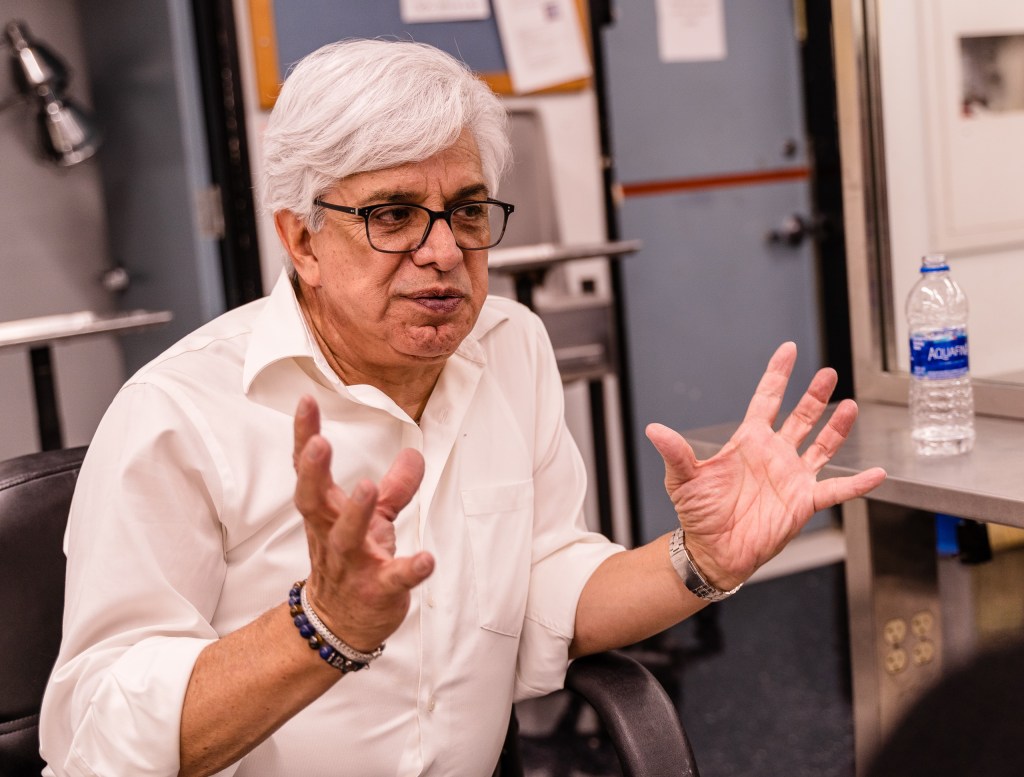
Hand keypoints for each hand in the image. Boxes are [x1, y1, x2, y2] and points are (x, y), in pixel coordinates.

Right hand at [292, 395, 433, 651]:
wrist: (339, 625)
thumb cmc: (354, 562)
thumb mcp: (373, 520)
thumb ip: (395, 487)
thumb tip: (414, 452)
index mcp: (327, 512)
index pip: (309, 470)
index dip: (305, 435)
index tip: (306, 401)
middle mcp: (332, 535)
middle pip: (313, 501)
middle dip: (313, 472)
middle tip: (319, 443)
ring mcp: (353, 565)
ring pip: (347, 538)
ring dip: (356, 512)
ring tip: (368, 486)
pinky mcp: (378, 591)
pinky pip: (394, 579)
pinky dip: (410, 569)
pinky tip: (427, 558)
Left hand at [646, 342, 885, 590]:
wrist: (713, 551)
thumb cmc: (698, 514)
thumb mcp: (683, 479)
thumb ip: (676, 452)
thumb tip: (654, 429)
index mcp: (748, 442)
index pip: (766, 399)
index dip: (778, 375)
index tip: (789, 350)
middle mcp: (774, 454)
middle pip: (800, 416)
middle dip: (814, 394)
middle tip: (828, 372)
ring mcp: (792, 477)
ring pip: (821, 445)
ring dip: (836, 427)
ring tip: (850, 406)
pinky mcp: (804, 502)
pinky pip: (836, 490)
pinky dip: (857, 483)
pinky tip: (876, 473)